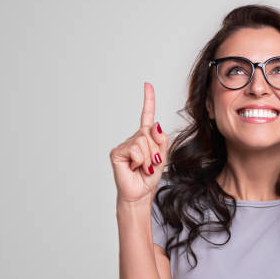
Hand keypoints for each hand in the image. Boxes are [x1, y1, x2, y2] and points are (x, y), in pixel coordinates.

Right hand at [109, 82, 168, 204]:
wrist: (140, 194)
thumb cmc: (149, 177)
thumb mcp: (162, 157)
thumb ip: (161, 140)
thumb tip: (155, 124)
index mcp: (145, 138)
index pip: (146, 115)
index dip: (148, 100)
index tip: (147, 85)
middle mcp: (134, 138)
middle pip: (150, 134)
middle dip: (155, 151)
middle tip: (150, 164)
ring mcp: (124, 145)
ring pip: (144, 142)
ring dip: (148, 158)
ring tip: (142, 167)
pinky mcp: (117, 152)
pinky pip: (135, 149)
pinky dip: (140, 160)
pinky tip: (135, 168)